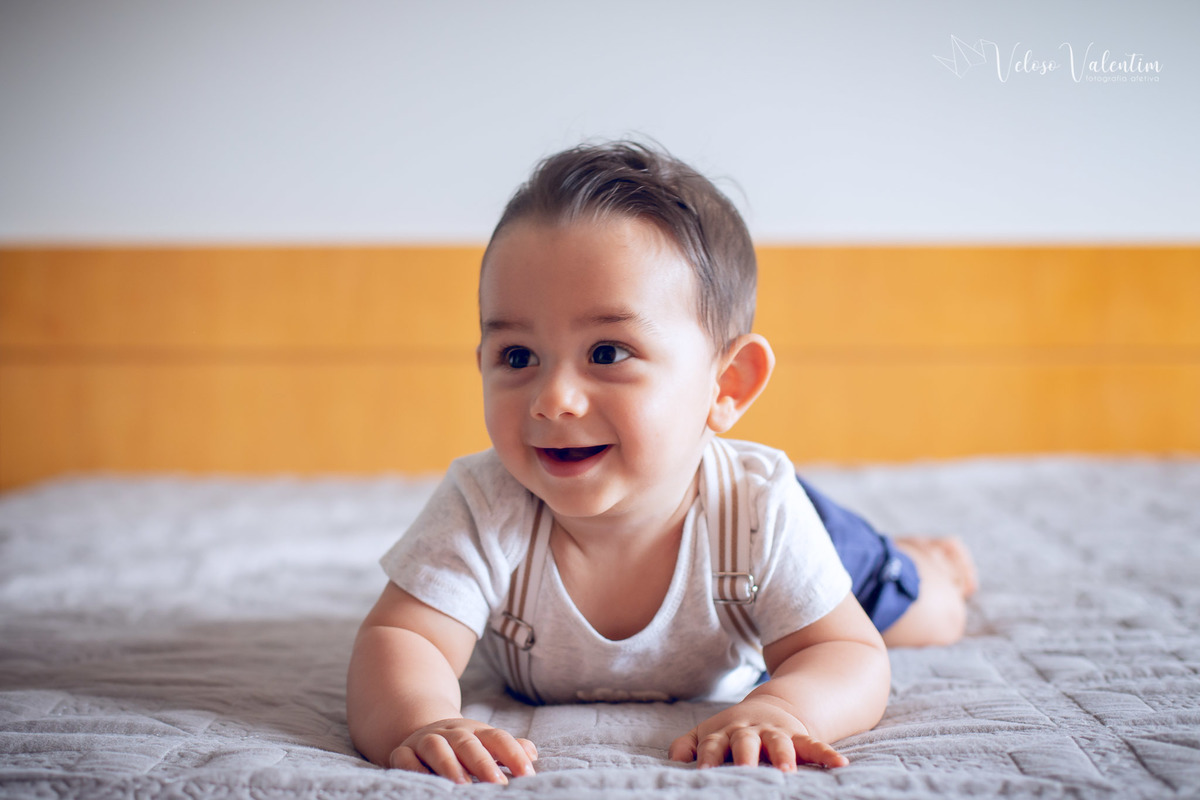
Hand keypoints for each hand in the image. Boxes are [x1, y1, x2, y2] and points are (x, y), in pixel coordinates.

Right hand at [388, 717, 537, 783]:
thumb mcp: (486, 743)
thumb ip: (509, 750)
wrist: (422, 730)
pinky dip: (412, 768)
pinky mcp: (402, 752)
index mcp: (475, 732)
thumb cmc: (463, 746)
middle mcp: (451, 733)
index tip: (528, 774)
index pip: (497, 738)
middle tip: (498, 784)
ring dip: (449, 765)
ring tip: (463, 785)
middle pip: (467, 743)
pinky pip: (404, 758)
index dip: (513, 754)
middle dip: (483, 763)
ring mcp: (425, 741)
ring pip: (436, 747)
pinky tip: (424, 782)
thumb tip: (532, 754)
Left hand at [668, 696, 847, 771]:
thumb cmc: (732, 732)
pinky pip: (814, 744)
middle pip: (745, 742)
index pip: (712, 746)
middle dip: (745, 757)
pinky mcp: (798, 736)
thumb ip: (688, 745)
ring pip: (779, 743)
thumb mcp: (708, 734)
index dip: (707, 758)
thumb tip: (675, 759)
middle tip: (745, 772)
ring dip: (783, 756)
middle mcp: (749, 732)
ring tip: (788, 772)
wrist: (769, 708)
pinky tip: (840, 764)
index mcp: (724, 734)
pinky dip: (826, 753)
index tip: (702, 773)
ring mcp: (775, 733)